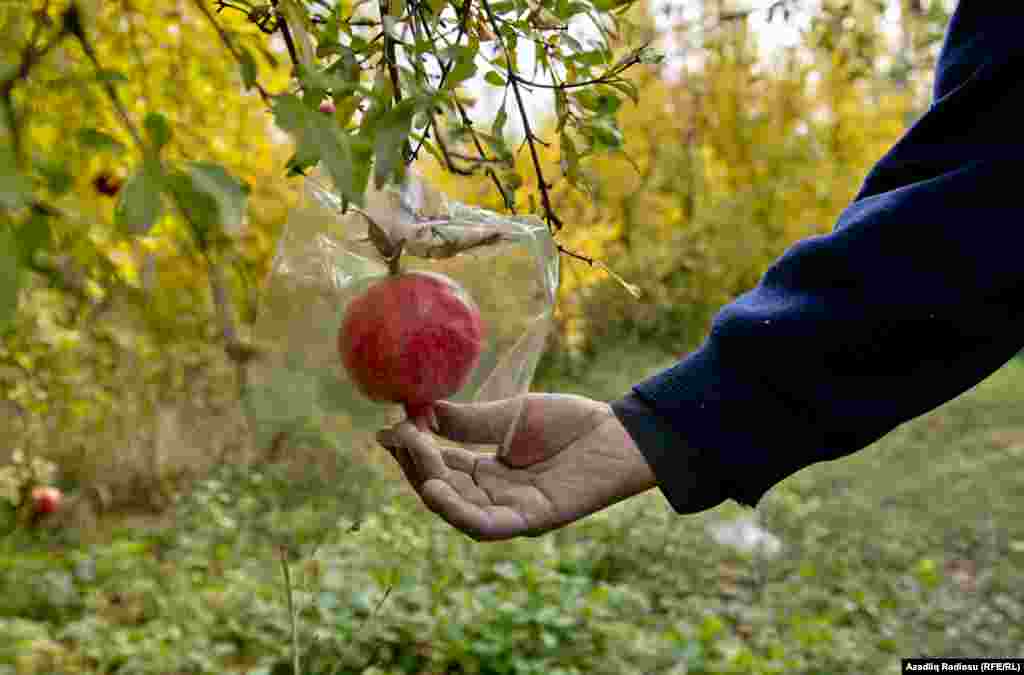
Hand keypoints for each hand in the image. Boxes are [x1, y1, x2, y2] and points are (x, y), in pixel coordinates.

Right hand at [376, 394, 656, 540]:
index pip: (440, 465)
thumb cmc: (571, 422)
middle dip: (415, 464)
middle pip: (443, 489)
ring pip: (458, 510)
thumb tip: (418, 410)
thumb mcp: (511, 416)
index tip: (389, 427)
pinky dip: (457, 512)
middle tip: (399, 435)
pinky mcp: (532, 520)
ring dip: (430, 485)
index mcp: (487, 471)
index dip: (413, 450)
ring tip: (414, 454)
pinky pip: (487, 526)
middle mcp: (494, 496)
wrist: (621, 433)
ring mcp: (511, 511)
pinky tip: (434, 490)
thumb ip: (468, 420)